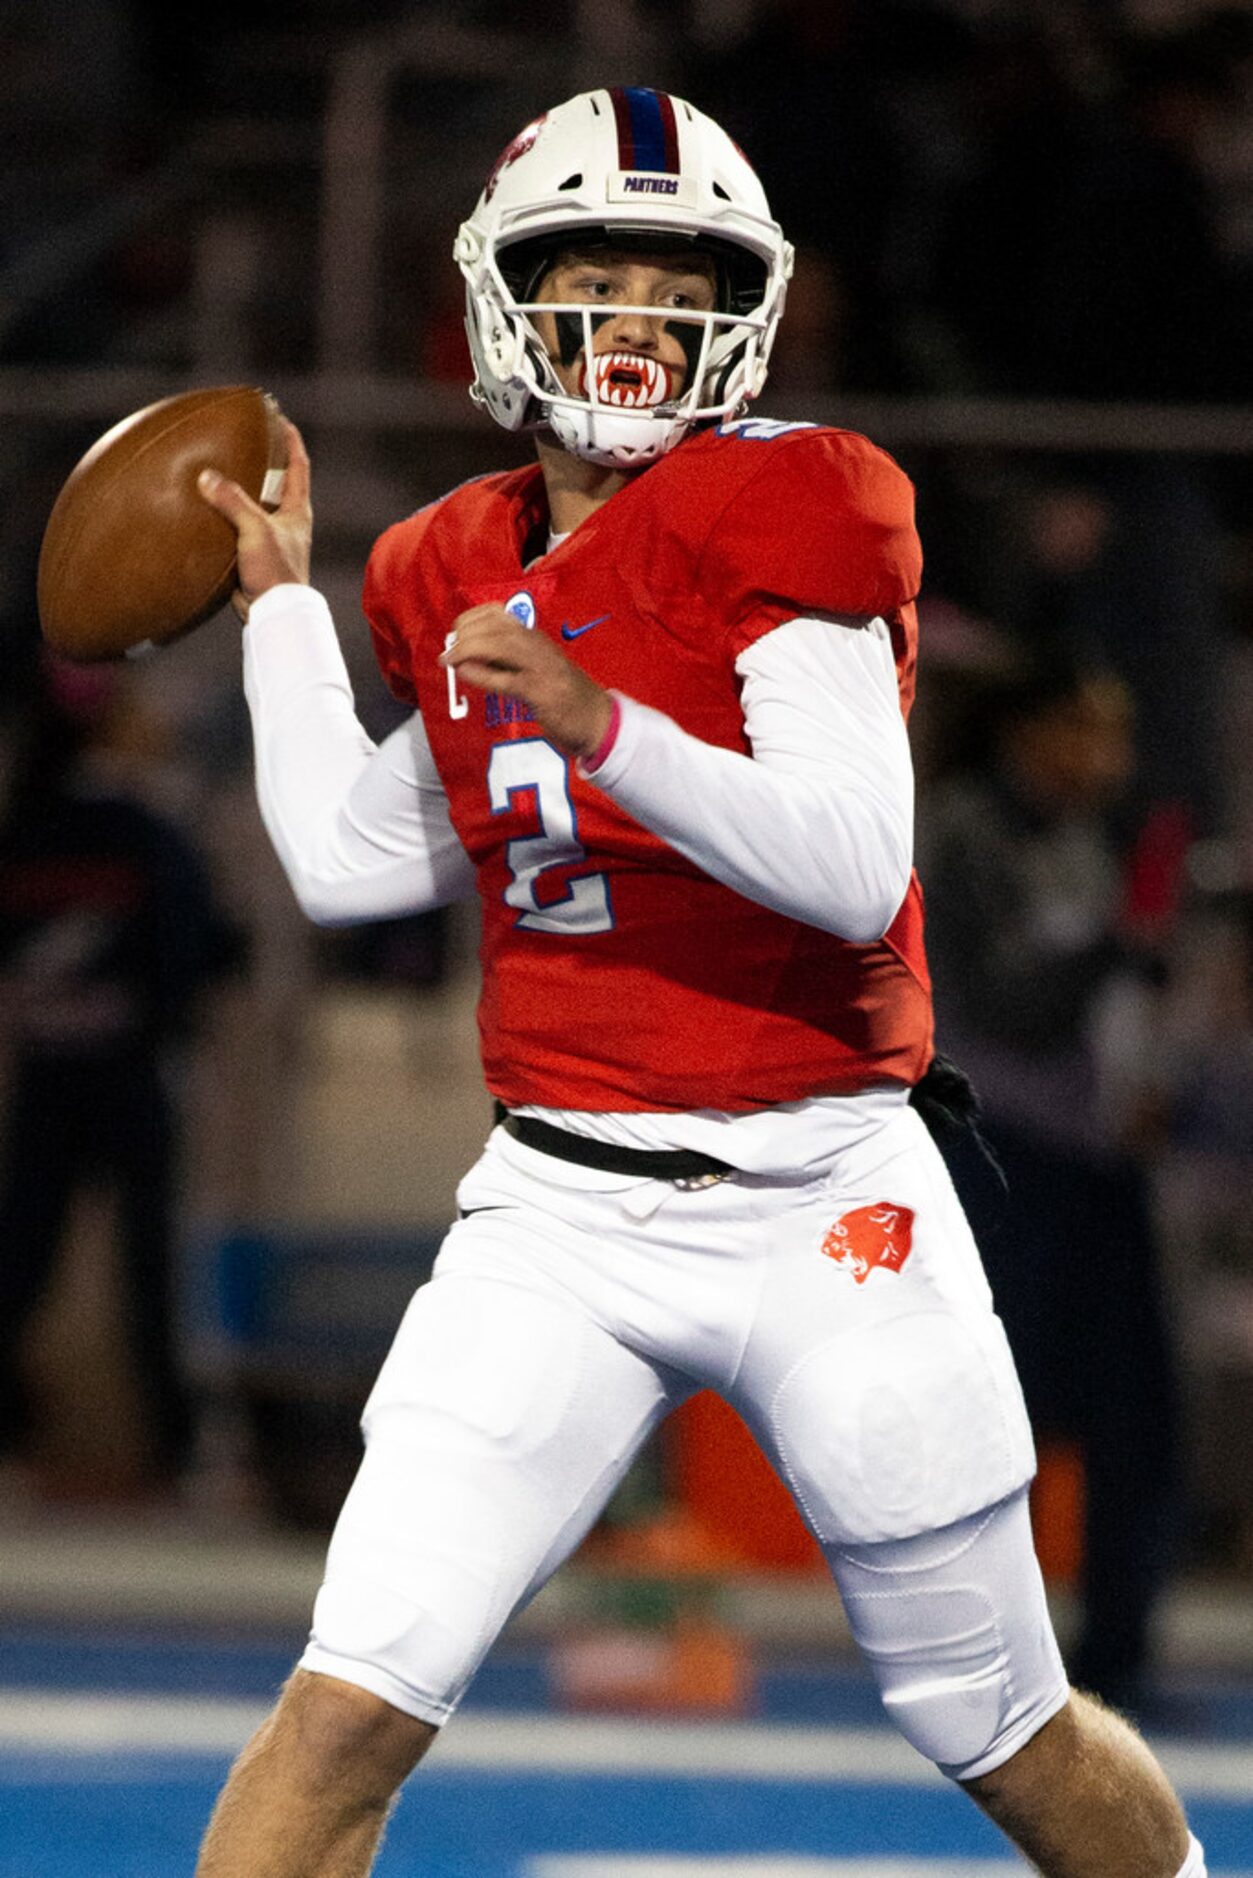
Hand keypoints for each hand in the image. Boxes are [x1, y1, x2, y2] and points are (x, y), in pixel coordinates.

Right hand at [197, 419, 311, 619]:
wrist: (273, 614)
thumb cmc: (275, 572)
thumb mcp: (255, 529)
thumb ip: (232, 501)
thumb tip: (206, 477)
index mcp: (297, 511)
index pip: (298, 466)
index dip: (290, 440)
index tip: (279, 419)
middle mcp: (287, 523)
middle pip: (278, 482)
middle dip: (264, 461)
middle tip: (245, 439)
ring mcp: (271, 540)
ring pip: (255, 506)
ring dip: (240, 489)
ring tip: (220, 469)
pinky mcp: (254, 556)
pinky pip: (237, 528)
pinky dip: (224, 515)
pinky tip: (206, 509)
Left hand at [440, 605, 613, 758]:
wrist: (598, 721)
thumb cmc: (565, 698)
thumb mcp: (535, 671)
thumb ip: (506, 663)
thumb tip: (469, 660)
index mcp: (536, 639)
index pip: (499, 614)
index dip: (471, 618)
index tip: (456, 631)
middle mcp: (539, 647)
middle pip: (496, 626)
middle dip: (465, 633)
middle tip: (448, 650)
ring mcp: (542, 668)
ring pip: (500, 645)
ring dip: (469, 649)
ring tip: (451, 660)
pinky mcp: (542, 693)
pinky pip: (506, 679)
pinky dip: (482, 674)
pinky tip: (465, 674)